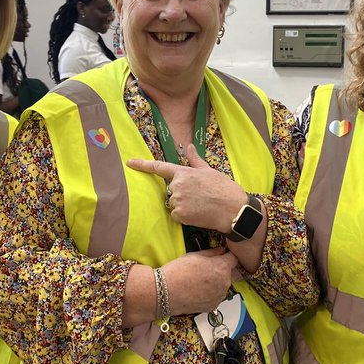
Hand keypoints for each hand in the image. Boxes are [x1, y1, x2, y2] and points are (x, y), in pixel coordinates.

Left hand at [127, 143, 244, 233]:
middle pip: (170, 190)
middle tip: (198, 195)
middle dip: (180, 193)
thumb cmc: (223, 188)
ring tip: (200, 204)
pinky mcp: (180, 215)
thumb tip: (189, 147)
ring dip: (182, 205)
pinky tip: (198, 213)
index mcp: (183, 172)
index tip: (129, 162)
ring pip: (173, 203)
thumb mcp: (209, 170)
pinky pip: (176, 215)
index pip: (159, 167)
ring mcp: (178, 200)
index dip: (142, 165)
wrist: (233, 209)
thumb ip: (195, 160)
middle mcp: (177, 186)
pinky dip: (184, 216)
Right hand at [160, 248, 240, 315]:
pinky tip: (197, 292)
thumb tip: (221, 251)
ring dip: (215, 284)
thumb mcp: (195, 255)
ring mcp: (220, 296)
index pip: (234, 258)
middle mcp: (225, 283)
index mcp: (222, 267)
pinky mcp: (213, 306)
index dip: (227, 256)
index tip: (221, 257)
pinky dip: (209, 295)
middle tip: (204, 270)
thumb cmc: (179, 271)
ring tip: (199, 282)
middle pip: (228, 274)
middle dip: (220, 271)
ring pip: (222, 286)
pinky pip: (215, 297)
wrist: (167, 292)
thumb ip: (213, 252)